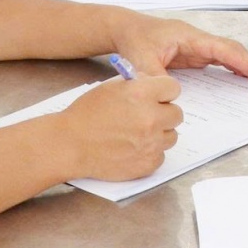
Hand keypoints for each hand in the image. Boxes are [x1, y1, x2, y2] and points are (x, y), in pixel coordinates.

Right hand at [56, 74, 183, 181]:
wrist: (70, 144)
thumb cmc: (87, 113)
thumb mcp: (111, 86)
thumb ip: (138, 83)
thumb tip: (155, 84)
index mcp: (142, 94)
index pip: (174, 88)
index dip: (164, 92)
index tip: (157, 97)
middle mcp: (151, 118)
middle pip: (177, 114)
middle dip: (164, 114)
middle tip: (147, 116)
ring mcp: (151, 143)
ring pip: (171, 136)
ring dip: (159, 134)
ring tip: (137, 134)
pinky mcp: (147, 164)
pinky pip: (161, 156)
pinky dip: (150, 153)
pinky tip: (133, 148)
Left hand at [112, 12, 247, 85]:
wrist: (124, 30)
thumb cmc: (134, 40)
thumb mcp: (141, 61)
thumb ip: (156, 77)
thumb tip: (171, 96)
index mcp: (189, 37)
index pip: (224, 49)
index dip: (244, 63)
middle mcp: (197, 40)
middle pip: (231, 50)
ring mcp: (195, 47)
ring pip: (226, 55)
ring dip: (243, 66)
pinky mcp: (191, 55)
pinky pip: (216, 61)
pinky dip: (230, 68)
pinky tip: (238, 79)